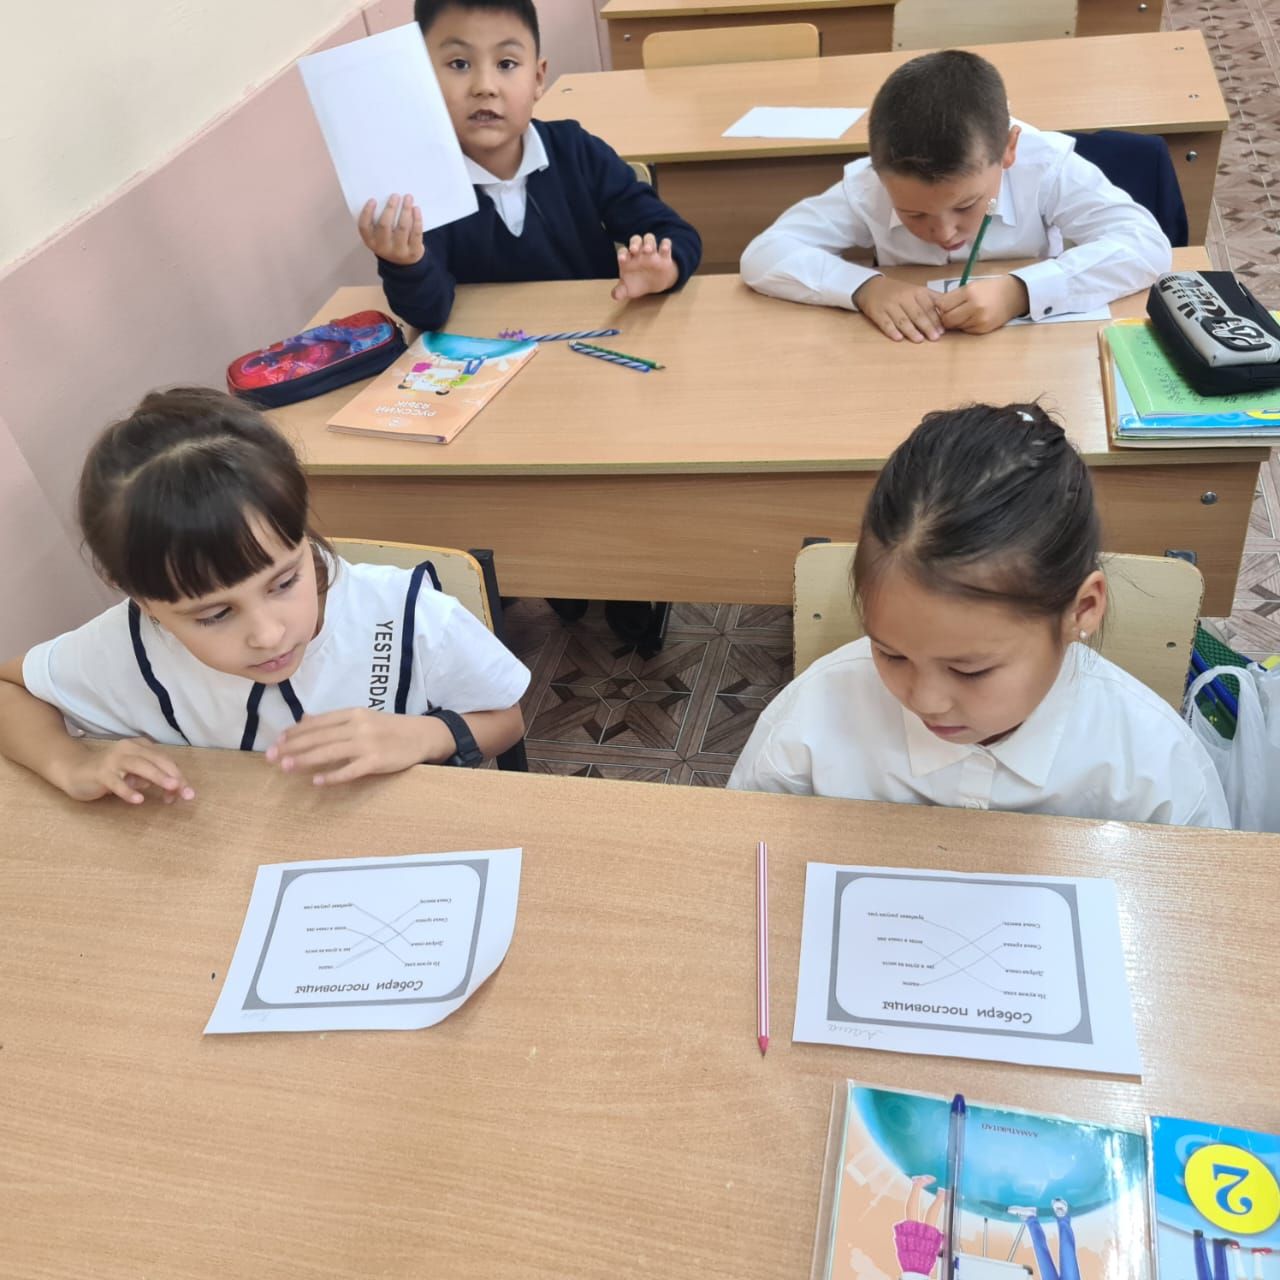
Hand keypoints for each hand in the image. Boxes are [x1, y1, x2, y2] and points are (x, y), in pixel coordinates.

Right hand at [58, 738, 195, 804]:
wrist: (75, 772)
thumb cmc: (110, 774)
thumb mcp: (134, 775)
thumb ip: (151, 779)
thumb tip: (173, 790)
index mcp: (140, 747)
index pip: (165, 760)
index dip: (178, 775)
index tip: (186, 793)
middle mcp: (128, 749)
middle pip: (157, 760)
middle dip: (174, 776)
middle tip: (186, 792)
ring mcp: (113, 760)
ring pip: (140, 766)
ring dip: (158, 777)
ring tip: (171, 788)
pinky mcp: (100, 773)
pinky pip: (116, 782)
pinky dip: (128, 791)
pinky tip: (139, 800)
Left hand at [266, 709, 452, 786]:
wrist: (422, 735)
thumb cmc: (389, 728)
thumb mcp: (362, 717)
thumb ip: (335, 720)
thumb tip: (305, 720)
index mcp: (353, 714)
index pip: (317, 722)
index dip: (295, 732)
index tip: (277, 742)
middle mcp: (357, 726)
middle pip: (318, 737)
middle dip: (292, 747)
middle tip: (270, 757)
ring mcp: (367, 743)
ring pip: (329, 752)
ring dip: (305, 760)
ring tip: (286, 767)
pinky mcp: (377, 760)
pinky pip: (351, 770)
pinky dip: (333, 776)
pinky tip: (317, 782)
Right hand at [357, 194, 424, 265]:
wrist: (404, 263)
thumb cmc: (389, 241)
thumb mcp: (378, 235)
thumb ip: (378, 221)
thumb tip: (387, 199)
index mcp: (370, 241)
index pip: (364, 226)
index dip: (367, 212)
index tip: (373, 200)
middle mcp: (383, 247)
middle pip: (384, 224)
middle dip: (390, 208)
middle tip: (395, 195)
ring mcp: (399, 251)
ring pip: (402, 227)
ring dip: (405, 210)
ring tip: (408, 198)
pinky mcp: (413, 252)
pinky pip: (415, 233)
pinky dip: (416, 219)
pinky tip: (416, 209)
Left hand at [612, 234, 677, 301]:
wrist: (655, 284)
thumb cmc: (638, 283)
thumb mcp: (628, 290)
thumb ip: (620, 292)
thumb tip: (615, 296)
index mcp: (629, 258)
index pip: (623, 251)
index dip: (622, 253)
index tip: (622, 260)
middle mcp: (639, 252)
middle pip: (636, 240)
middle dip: (635, 243)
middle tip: (634, 250)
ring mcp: (652, 252)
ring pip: (650, 238)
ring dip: (649, 242)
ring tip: (648, 250)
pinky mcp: (665, 255)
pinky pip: (666, 243)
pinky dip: (665, 244)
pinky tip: (664, 250)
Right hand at [852, 275, 944, 342]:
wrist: (871, 287)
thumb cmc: (898, 292)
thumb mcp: (916, 291)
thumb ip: (932, 299)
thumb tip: (951, 309)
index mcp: (916, 292)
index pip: (928, 306)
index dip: (936, 319)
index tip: (943, 330)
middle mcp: (904, 297)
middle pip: (917, 313)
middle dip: (927, 326)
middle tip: (935, 338)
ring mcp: (890, 305)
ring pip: (902, 319)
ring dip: (911, 330)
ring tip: (919, 340)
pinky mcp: (877, 312)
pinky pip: (885, 322)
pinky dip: (891, 330)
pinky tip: (898, 338)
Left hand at [936, 276, 1028, 334]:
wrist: (1012, 295)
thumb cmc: (989, 289)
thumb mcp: (971, 286)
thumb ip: (954, 297)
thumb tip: (936, 309)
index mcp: (969, 292)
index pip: (943, 305)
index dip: (940, 307)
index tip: (943, 306)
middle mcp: (974, 307)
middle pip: (947, 319)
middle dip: (945, 318)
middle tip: (950, 313)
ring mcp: (979, 320)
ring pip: (955, 327)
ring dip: (955, 322)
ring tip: (964, 314)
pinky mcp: (983, 329)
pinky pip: (965, 330)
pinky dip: (965, 326)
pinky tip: (972, 319)